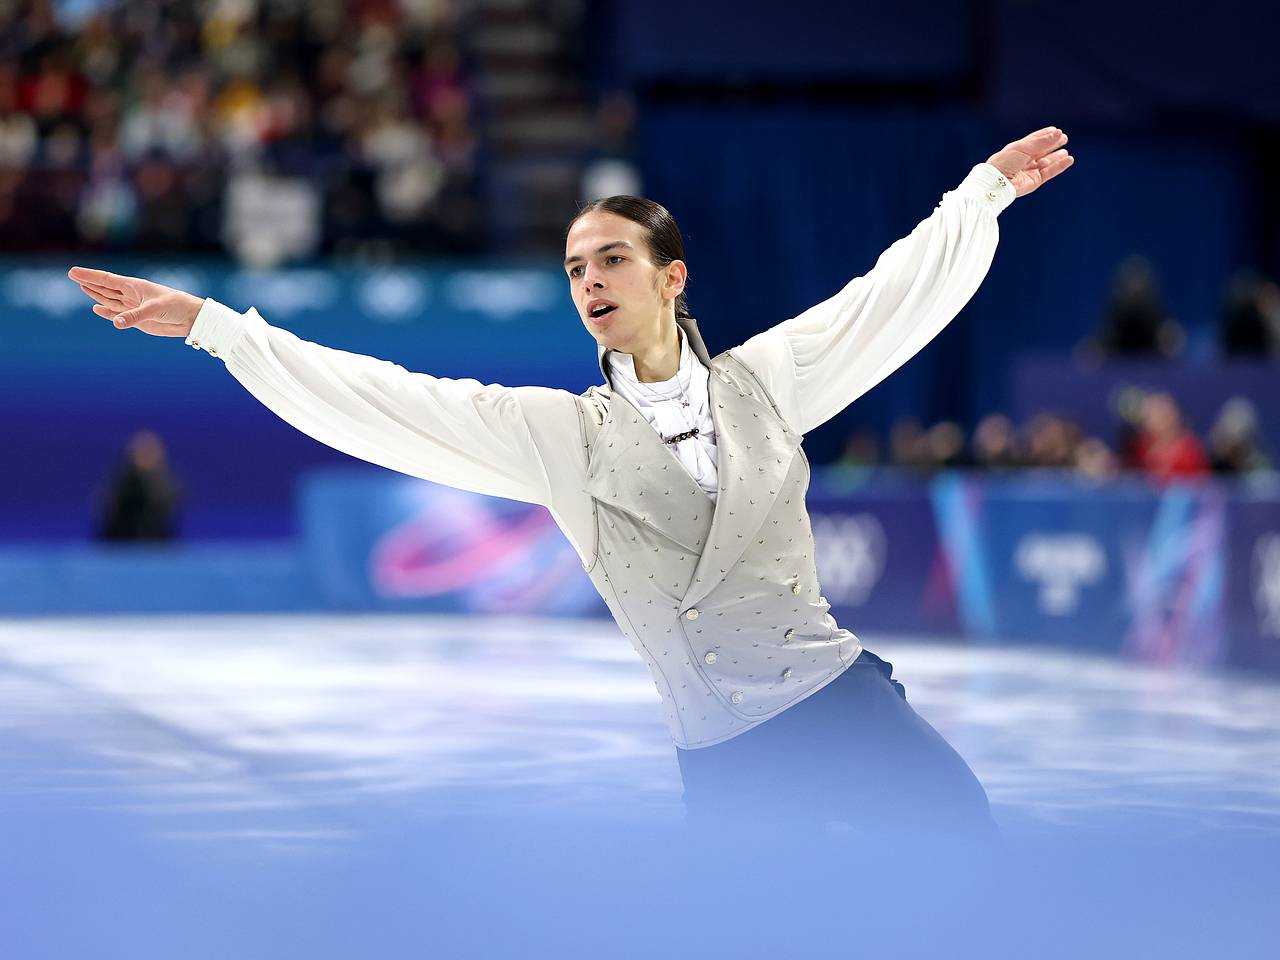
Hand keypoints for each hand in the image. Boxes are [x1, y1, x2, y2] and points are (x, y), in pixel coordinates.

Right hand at [68, 266, 203, 337]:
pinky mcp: (137, 319)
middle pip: (105, 288)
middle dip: (89, 282)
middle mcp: (131, 295)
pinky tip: (96, 308)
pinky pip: (117, 314)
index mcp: (134, 286)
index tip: (73, 272)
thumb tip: (115, 323)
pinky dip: (106, 312)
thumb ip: (134, 316)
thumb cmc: (175, 306)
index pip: (106, 279)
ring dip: (96, 294)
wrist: (190, 319)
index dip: (89, 276)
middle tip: (73, 275)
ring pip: (110, 300)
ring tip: (82, 287)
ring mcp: (133, 307)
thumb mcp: (154, 309)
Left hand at [987, 126, 1073, 197]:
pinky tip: (1068, 159)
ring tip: (1066, 152)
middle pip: (1041, 151)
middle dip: (1052, 144)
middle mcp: (1023, 160)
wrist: (997, 182)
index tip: (1055, 129)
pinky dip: (1059, 166)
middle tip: (1064, 138)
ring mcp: (1029, 171)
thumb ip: (1042, 141)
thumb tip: (1058, 132)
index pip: (1033, 140)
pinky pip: (1049, 172)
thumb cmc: (1005, 162)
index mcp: (1017, 149)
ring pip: (1046, 162)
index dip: (1044, 134)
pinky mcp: (1034, 181)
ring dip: (1056, 157)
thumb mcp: (1023, 147)